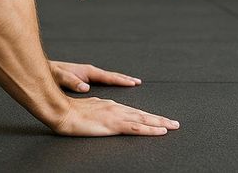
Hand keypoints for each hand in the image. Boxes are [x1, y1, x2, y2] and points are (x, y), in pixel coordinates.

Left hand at [49, 60, 141, 92]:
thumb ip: (72, 82)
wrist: (43, 68)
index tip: (133, 83)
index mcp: (86, 71)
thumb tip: (85, 88)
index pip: (107, 76)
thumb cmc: (50, 73)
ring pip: (106, 77)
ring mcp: (86, 73)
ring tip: (130, 82)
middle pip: (110, 75)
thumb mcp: (60, 77)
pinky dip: (110, 81)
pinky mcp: (82, 77)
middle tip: (138, 82)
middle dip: (124, 78)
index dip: (121, 80)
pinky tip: (112, 84)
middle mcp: (88, 71)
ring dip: (118, 79)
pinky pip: (100, 79)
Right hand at [52, 96, 180, 136]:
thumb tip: (104, 116)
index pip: (133, 112)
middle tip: (175, 123)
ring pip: (143, 119)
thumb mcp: (88, 110)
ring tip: (173, 126)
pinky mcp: (114, 124)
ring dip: (160, 123)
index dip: (148, 116)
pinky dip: (150, 129)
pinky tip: (160, 131)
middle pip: (142, 114)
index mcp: (110, 106)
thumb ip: (98, 112)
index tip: (159, 120)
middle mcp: (116, 108)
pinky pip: (136, 127)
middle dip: (160, 119)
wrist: (62, 111)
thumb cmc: (69, 112)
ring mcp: (116, 115)